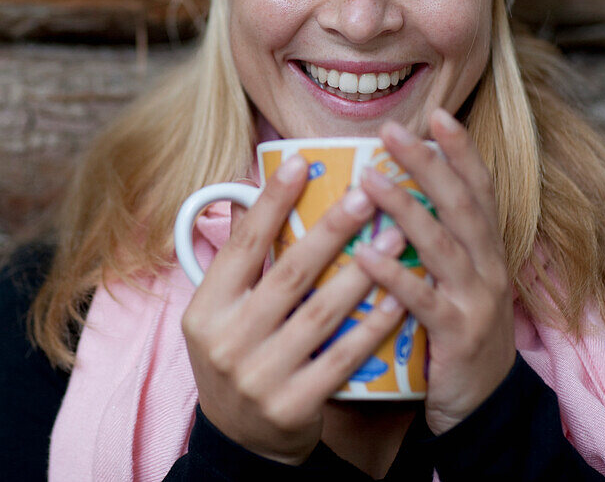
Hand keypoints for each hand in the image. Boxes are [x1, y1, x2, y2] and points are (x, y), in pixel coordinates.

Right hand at [181, 155, 408, 464]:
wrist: (240, 440)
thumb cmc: (238, 357)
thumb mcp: (219, 313)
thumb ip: (238, 263)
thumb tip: (255, 196)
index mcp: (205, 309)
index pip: (241, 245)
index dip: (271, 202)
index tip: (301, 163)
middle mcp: (226, 341)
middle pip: (287, 274)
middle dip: (330, 230)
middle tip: (366, 194)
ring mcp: (258, 376)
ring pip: (319, 314)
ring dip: (362, 272)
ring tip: (394, 236)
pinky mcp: (292, 405)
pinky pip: (340, 358)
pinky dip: (371, 327)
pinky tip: (398, 298)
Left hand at [355, 108, 515, 434]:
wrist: (482, 406)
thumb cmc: (454, 330)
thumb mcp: (452, 279)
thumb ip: (429, 240)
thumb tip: (381, 192)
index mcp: (485, 249)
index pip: (478, 188)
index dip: (461, 150)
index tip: (438, 113)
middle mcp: (488, 267)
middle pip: (461, 204)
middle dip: (428, 164)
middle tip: (392, 130)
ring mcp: (476, 301)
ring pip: (442, 246)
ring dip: (405, 209)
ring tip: (369, 180)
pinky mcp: (457, 336)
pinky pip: (423, 301)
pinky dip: (394, 277)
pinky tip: (363, 256)